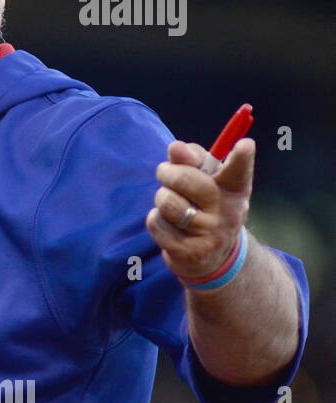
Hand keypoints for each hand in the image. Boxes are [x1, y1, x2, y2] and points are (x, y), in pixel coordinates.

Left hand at [146, 138, 253, 281]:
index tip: (244, 144)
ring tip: (170, 203)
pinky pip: (156, 223)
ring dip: (161, 198)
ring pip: (168, 202)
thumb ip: (192, 159)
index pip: (240, 171)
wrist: (211, 258)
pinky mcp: (189, 252)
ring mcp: (209, 234)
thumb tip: (176, 148)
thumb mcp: (206, 181)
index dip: (242, 158)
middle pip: (188, 180)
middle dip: (168, 172)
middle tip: (164, 172)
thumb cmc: (204, 206)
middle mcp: (227, 212)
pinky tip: (169, 225)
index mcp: (235, 190)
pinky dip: (156, 220)